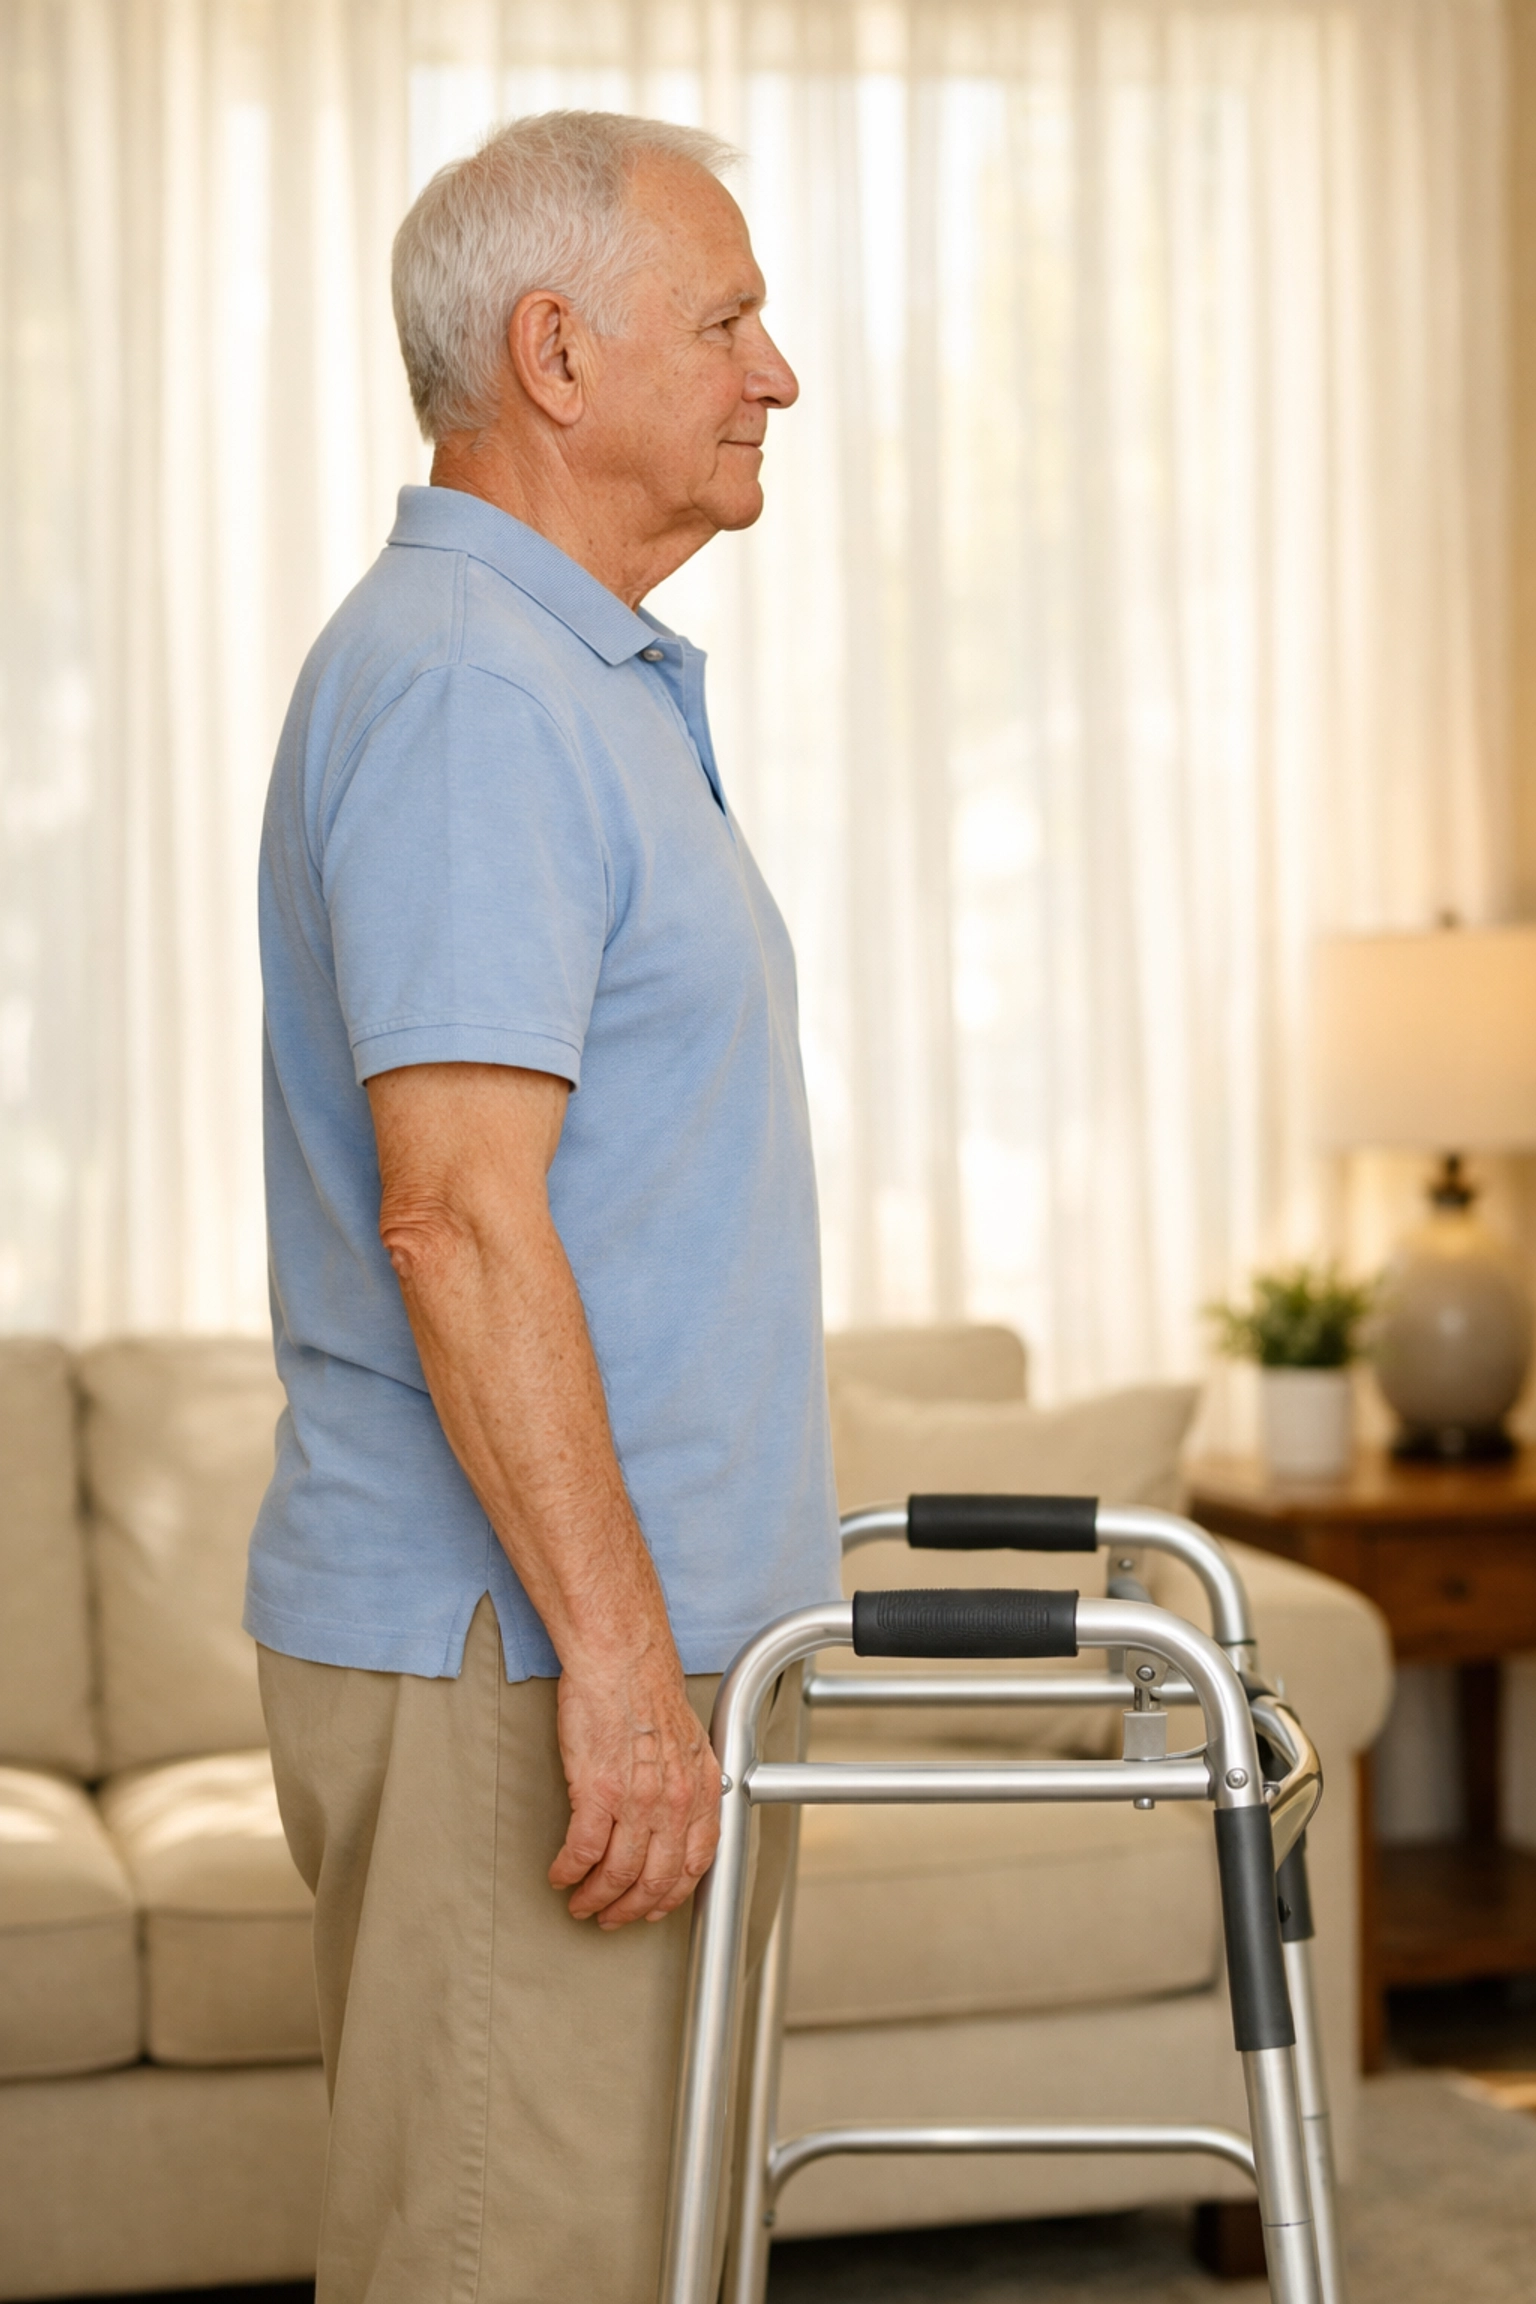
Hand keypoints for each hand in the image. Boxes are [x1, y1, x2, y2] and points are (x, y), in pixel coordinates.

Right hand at [549, 1647, 721, 1927]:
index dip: (672, 1895)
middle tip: (610, 1917)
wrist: (621, 1661)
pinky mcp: (597, 1793)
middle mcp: (674, 1803)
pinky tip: (561, 1875)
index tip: (654, 1907)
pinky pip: (583, 1851)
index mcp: (700, 1791)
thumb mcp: (689, 1743)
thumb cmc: (647, 1692)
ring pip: (618, 1874)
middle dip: (630, 1908)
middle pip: (655, 1879)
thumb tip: (680, 1814)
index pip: (695, 1864)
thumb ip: (688, 1783)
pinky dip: (570, 1872)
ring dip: (596, 1897)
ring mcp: (636, 1801)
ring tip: (581, 1903)